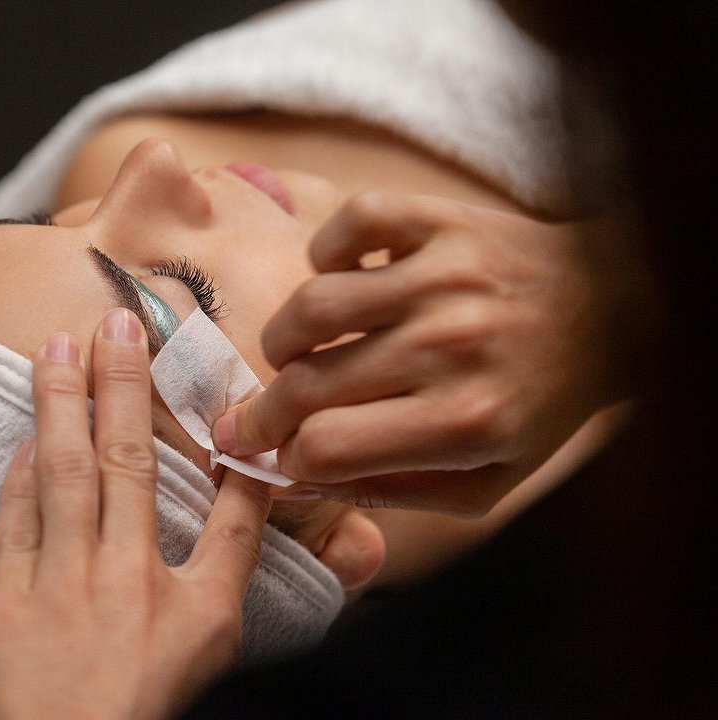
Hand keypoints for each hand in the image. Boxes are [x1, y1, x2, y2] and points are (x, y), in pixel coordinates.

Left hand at [0, 308, 271, 719]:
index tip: (217, 375)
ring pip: (64, 476)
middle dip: (126, 386)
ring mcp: (60, 592)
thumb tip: (245, 487)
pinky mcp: (2, 606)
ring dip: (62, 403)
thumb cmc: (137, 708)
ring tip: (59, 344)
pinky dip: (19, 473)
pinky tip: (25, 432)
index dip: (227, 438)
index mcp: (193, 606)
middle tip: (119, 319)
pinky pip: (12, 524)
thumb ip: (228, 561)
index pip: (231, 512)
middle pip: (131, 465)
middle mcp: (128, 587)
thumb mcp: (208, 645)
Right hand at [212, 192, 626, 515]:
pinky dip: (325, 252)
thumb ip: (388, 490)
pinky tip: (338, 278)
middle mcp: (451, 346)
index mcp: (465, 422)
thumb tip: (293, 482)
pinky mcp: (441, 221)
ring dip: (282, 338)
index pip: (328, 448)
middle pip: (308, 384)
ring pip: (312, 306)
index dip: (281, 458)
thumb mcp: (482, 482)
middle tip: (253, 417)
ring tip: (291, 353)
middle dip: (263, 412)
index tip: (267, 454)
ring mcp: (444, 276)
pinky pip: (348, 226)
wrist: (612, 311)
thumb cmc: (535, 405)